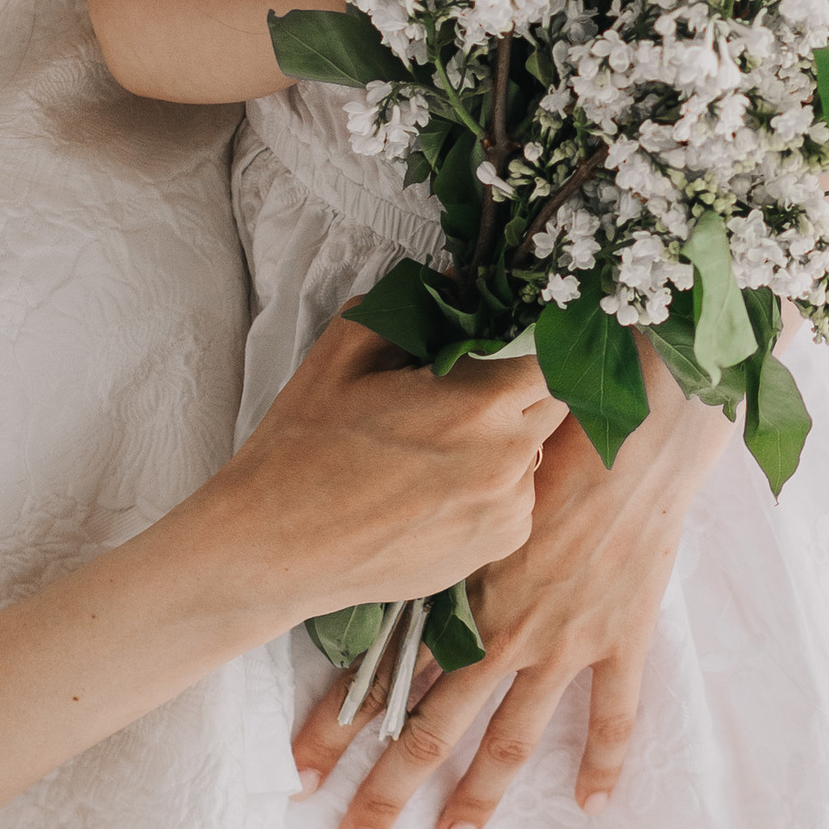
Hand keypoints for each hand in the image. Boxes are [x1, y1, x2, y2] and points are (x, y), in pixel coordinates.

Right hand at [230, 316, 561, 616]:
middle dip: (523, 378)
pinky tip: (433, 481)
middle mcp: (506, 462)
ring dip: (506, 431)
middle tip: (468, 376)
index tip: (511, 328)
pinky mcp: (494, 546)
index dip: (539, 333)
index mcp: (478, 405)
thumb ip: (412, 305)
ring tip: (437, 437)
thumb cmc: (302, 448)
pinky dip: (492, 479)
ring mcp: (505, 511)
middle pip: (555, 398)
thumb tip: (460, 280)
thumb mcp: (345, 350)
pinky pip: (516, 494)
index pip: (553, 351)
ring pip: (535, 447)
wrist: (273, 548)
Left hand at [293, 342, 734, 828]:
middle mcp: (500, 627)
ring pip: (512, 736)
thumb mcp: (460, 475)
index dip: (337, 722)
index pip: (382, 671)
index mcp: (455, 588)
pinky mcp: (619, 636)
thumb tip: (360, 524)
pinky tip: (589, 806)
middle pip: (433, 726)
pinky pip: (613, 714)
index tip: (301, 769)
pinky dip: (602, 762)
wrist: (630, 427)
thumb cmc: (540, 431)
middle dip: (388, 789)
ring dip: (480, 794)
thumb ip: (418, 514)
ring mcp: (561, 639)